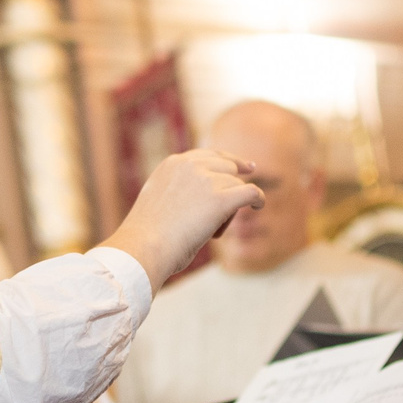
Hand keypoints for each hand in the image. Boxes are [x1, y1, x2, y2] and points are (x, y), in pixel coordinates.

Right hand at [100, 149, 264, 291]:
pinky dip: (258, 199)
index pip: (208, 155)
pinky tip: (259, 206)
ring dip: (231, 208)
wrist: (143, 247)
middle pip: (227, 168)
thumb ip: (178, 191)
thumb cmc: (147, 236)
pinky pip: (251, 192)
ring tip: (212, 231)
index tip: (245, 169)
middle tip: (224, 214)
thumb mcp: (159, 201)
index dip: (229, 162)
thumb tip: (202, 200)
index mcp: (173, 163)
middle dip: (230, 187)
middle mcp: (190, 165)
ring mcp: (206, 179)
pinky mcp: (220, 198)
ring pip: (236, 185)